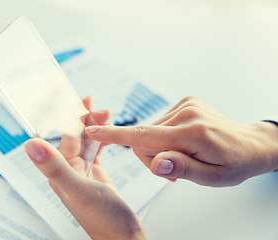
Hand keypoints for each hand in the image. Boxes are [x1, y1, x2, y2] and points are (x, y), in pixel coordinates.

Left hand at [24, 96, 145, 239]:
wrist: (123, 237)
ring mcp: (83, 172)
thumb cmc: (103, 219)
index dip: (70, 115)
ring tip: (106, 114)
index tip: (77, 98)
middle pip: (74, 135)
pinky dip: (101, 139)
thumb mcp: (78, 189)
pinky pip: (95, 150)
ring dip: (94, 126)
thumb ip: (54, 167)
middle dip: (85, 117)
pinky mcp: (95, 175)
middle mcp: (69, 169)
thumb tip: (29, 143)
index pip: (64, 135)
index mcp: (61, 171)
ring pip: (86, 141)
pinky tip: (106, 133)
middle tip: (97, 106)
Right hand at [86, 96, 277, 186]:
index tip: (92, 130)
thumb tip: (156, 163)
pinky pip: (159, 123)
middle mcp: (187, 114)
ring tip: (181, 157)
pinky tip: (182, 143)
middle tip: (173, 170)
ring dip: (159, 148)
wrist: (249, 144)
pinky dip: (164, 137)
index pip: (145, 136)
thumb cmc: (233, 164)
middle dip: (151, 157)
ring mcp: (186, 105)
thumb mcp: (212, 177)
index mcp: (192, 134)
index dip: (116, 136)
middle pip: (144, 139)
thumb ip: (182, 168)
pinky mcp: (185, 102)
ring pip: (150, 132)